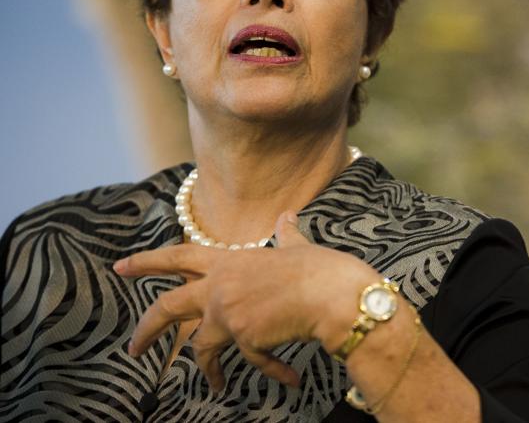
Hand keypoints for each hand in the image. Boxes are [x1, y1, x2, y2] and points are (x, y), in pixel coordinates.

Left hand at [113, 211, 377, 390]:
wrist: (334, 296)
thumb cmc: (321, 269)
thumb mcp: (298, 247)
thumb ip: (287, 235)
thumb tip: (287, 217)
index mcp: (230, 261)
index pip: (179, 256)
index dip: (148, 261)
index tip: (120, 267)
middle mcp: (220, 286)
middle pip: (168, 307)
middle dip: (147, 329)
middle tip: (133, 348)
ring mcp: (228, 313)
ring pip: (201, 346)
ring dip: (208, 369)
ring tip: (215, 384)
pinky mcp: (243, 338)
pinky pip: (252, 361)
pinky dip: (273, 371)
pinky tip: (288, 380)